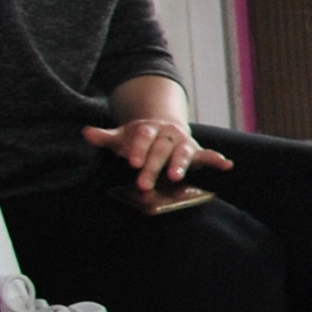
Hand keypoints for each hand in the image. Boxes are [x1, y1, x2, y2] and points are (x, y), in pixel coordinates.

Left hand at [82, 116, 225, 191]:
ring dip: (180, 164)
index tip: (131, 162)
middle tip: (143, 184)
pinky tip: (226, 165)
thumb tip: (86, 132)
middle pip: (161, 149)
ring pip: (182, 153)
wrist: (161, 127)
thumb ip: (106, 136)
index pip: (143, 136)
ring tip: (176, 176)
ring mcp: (183, 142)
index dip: (138, 148)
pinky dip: (217, 160)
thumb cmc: (138, 138)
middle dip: (153, 166)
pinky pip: (207, 155)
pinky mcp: (195, 151)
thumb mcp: (121, 136)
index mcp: (149, 127)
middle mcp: (168, 133)